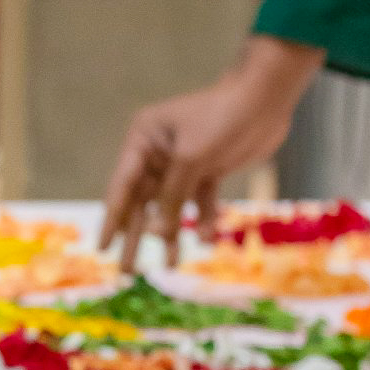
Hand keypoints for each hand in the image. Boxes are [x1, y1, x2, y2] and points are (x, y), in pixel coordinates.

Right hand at [101, 36, 323, 266]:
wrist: (266, 99)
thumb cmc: (223, 117)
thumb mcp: (192, 158)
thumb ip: (173, 197)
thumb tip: (159, 232)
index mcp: (143, 140)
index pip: (122, 186)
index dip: (112, 220)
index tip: (103, 248)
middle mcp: (157, 153)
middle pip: (142, 203)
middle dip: (138, 236)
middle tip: (127, 271)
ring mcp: (182, 164)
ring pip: (171, 207)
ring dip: (172, 234)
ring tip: (170, 265)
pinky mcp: (207, 171)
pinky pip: (199, 203)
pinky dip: (204, 220)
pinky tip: (209, 238)